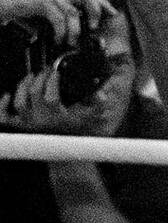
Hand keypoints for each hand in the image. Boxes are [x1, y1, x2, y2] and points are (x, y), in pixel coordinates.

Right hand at [0, 0, 116, 48]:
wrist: (10, 7)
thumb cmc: (33, 14)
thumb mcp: (54, 15)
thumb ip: (67, 20)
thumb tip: (81, 35)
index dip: (104, 3)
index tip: (114, 14)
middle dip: (96, 10)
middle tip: (95, 27)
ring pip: (72, 11)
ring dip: (75, 29)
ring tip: (73, 41)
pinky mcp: (43, 3)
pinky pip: (57, 17)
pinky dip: (61, 31)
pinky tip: (59, 39)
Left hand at [0, 13, 133, 135]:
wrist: (63, 152)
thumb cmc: (77, 131)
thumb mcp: (91, 116)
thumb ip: (98, 103)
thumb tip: (102, 92)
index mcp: (57, 117)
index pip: (50, 96)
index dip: (51, 80)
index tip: (56, 71)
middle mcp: (40, 120)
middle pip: (33, 94)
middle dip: (39, 78)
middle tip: (46, 70)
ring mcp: (28, 124)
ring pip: (19, 102)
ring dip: (23, 86)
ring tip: (32, 77)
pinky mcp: (19, 127)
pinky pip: (4, 117)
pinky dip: (2, 105)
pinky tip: (7, 96)